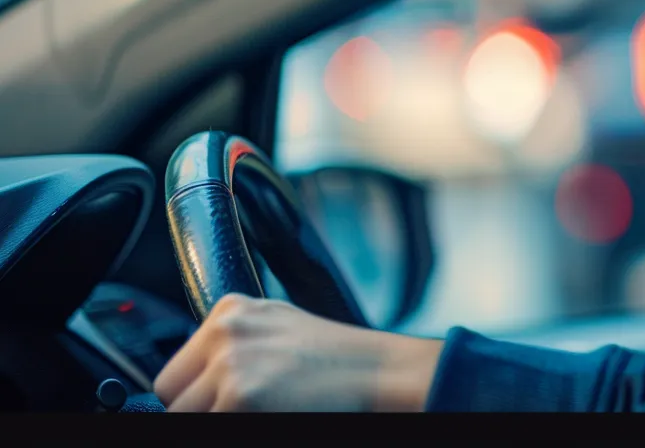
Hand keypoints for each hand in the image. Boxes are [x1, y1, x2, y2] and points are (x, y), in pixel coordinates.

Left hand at [153, 293, 444, 411]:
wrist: (382, 373)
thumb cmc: (341, 359)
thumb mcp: (279, 330)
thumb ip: (234, 345)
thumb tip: (199, 379)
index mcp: (231, 309)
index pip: (175, 366)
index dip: (194, 392)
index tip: (214, 401)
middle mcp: (225, 331)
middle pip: (171, 392)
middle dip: (198, 407)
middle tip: (240, 409)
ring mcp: (230, 364)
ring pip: (184, 414)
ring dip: (216, 418)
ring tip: (261, 411)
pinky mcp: (239, 397)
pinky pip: (210, 426)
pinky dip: (234, 426)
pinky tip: (270, 416)